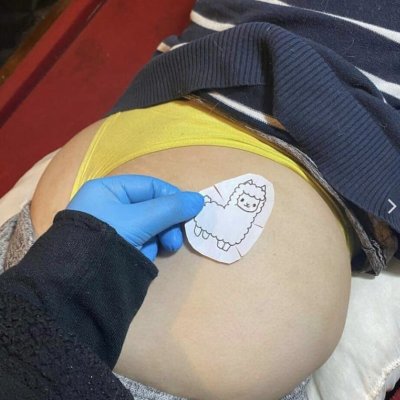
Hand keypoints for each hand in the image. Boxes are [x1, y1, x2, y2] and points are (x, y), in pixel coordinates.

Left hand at [67, 175, 203, 259]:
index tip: (191, 212)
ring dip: (155, 239)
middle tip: (173, 242)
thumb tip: (199, 200)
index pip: (150, 186)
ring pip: (147, 227)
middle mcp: (108, 205)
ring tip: (150, 252)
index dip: (173, 197)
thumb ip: (171, 208)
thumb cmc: (108, 239)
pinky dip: (144, 249)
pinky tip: (140, 258)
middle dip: (165, 224)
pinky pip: (138, 241)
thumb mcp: (142, 220)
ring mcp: (110, 227)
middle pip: (150, 208)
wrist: (77, 282)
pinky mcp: (112, 247)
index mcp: (108, 190)